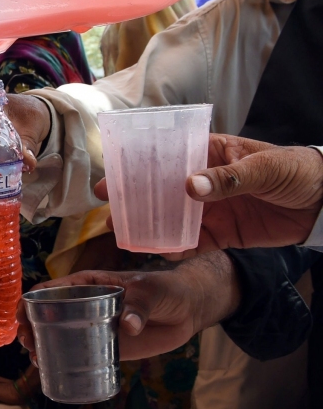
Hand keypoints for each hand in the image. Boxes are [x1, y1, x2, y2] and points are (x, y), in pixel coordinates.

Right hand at [16, 254, 238, 361]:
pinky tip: (50, 370)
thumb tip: (129, 326)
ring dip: (42, 346)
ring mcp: (93, 327)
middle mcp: (84, 306)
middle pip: (48, 315)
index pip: (52, 289)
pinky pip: (80, 355)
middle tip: (27, 341)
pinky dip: (63, 362)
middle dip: (31, 327)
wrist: (187, 310)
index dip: (31, 300)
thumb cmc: (165, 290)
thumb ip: (138, 305)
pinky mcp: (106, 347)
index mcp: (88, 284)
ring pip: (59, 336)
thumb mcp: (150, 290)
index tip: (21, 314)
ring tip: (36, 358)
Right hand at [94, 135, 322, 255]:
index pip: (165, 156)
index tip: (113, 177)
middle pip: (160, 191)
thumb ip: (227, 178)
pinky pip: (194, 243)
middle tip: (110, 212)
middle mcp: (203, 181)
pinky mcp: (223, 234)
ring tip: (127, 237)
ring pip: (171, 219)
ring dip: (149, 228)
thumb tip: (190, 187)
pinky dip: (177, 249)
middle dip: (134, 201)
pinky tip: (162, 254)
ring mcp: (211, 209)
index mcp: (209, 154)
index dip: (136, 166)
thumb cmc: (297, 170)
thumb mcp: (265, 167)